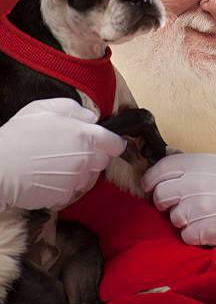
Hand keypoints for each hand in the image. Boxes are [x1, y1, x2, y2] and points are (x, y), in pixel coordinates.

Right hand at [0, 98, 126, 209]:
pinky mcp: (64, 196)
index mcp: (84, 135)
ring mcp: (75, 180)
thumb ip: (75, 110)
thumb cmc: (20, 134)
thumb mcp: (46, 108)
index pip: (115, 143)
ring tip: (58, 162)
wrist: (0, 167)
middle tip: (75, 149)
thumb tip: (92, 118)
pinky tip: (50, 175)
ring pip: (89, 176)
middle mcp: (85, 159)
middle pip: (104, 161)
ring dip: (81, 170)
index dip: (114, 142)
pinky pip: (72, 189)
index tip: (111, 142)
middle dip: (95, 155)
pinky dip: (66, 184)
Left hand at [143, 153, 215, 248]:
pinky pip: (185, 235)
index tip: (151, 187)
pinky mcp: (203, 231)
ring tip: (202, 216)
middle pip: (160, 195)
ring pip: (172, 217)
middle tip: (178, 204)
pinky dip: (194, 235)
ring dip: (183, 219)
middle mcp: (194, 184)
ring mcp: (197, 209)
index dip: (151, 180)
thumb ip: (192, 162)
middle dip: (165, 202)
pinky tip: (208, 228)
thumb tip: (168, 158)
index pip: (160, 170)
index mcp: (198, 164)